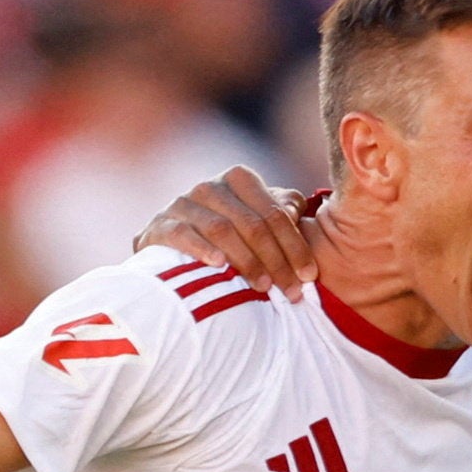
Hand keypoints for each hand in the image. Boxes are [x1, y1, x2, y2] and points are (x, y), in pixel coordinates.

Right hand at [135, 165, 316, 300]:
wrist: (170, 245)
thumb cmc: (227, 234)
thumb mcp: (257, 219)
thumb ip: (282, 211)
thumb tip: (299, 210)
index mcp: (240, 180)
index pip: (275, 213)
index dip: (296, 246)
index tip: (310, 276)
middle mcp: (211, 186)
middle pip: (252, 224)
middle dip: (277, 260)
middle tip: (291, 291)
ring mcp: (183, 203)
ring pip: (222, 229)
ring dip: (246, 260)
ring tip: (263, 287)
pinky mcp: (161, 224)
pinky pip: (183, 234)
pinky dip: (202, 248)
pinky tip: (219, 265)